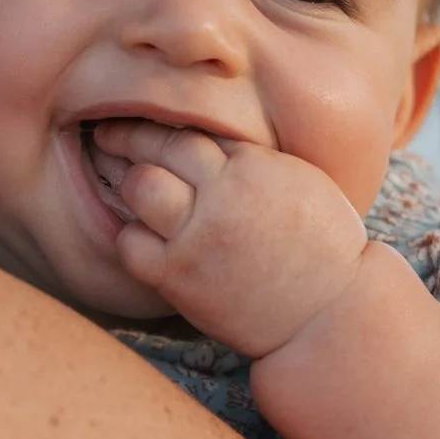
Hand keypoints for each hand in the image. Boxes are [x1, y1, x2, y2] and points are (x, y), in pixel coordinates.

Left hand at [90, 119, 374, 357]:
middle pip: (158, 149)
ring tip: (131, 186)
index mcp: (254, 166)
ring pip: (139, 187)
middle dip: (130, 139)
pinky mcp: (180, 277)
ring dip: (133, 184)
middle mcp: (222, 194)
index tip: (145, 125)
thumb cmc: (323, 247)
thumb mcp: (301, 183)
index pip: (191, 132)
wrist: (329, 313)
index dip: (163, 128)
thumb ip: (254, 159)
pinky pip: (131, 244)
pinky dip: (132, 237)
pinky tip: (145, 237)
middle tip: (110, 137)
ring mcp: (198, 236)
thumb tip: (211, 144)